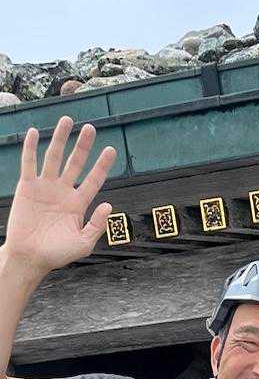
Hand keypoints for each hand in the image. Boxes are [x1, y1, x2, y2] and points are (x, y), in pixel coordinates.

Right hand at [5, 119, 116, 278]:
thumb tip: (109, 205)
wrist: (30, 258)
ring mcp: (45, 187)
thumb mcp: (83, 244)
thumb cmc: (57, 254)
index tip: (111, 150)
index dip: (102, 165)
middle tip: (91, 128)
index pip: (93, 179)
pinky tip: (36, 132)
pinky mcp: (27, 187)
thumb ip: (97, 226)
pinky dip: (32, 148)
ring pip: (54, 157)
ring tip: (67, 120)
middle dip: (83, 146)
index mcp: (78, 204)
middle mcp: (63, 191)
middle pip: (75, 163)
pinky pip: (29, 164)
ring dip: (60, 139)